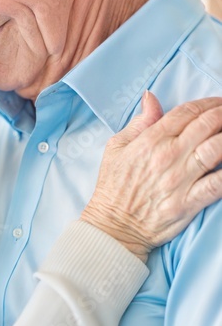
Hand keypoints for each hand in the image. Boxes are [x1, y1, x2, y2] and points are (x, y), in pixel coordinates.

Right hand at [82, 93, 221, 260]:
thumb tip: (151, 98)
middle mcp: (168, 156)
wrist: (113, 227)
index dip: (208, 103)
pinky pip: (217, 184)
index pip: (187, 112)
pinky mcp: (189, 203)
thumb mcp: (116, 147)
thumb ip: (139, 122)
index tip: (218, 102)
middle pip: (207, 125)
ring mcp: (180, 180)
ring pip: (216, 149)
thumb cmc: (113, 188)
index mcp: (151, 140)